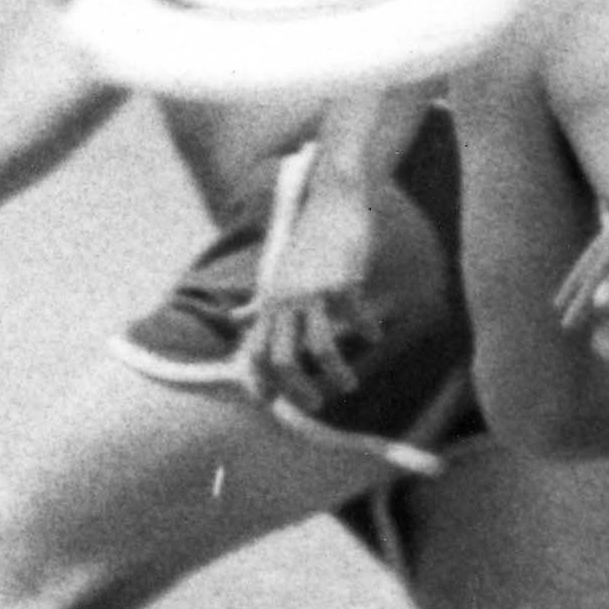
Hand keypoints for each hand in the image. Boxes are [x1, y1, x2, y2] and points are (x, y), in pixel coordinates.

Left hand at [238, 155, 379, 408]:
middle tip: (315, 405)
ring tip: (348, 386)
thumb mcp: (276, 274)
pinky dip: (366, 330)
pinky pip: (355, 318)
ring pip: (319, 348)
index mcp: (269, 302)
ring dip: (335, 374)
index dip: (260, 381)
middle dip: (296, 390)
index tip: (271, 404)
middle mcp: (285, 300)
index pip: (254, 351)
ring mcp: (313, 292)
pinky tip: (374, 333)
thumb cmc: (306, 242)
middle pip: (281, 359)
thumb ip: (258, 301)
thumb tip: (234, 318)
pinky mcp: (342, 282)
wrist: (332, 202)